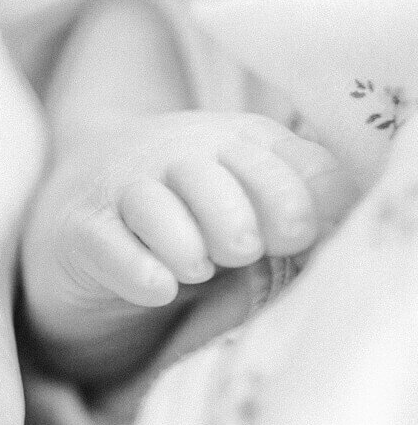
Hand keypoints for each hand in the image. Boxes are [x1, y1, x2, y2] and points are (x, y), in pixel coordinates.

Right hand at [23, 109, 354, 341]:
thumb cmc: (189, 195)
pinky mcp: (82, 229)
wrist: (84, 189)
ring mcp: (121, 189)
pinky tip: (160, 286)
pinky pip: (112, 251)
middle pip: (216, 189)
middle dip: (237, 232)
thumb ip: (305, 182)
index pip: (277, 170)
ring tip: (196, 267)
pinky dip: (144, 275)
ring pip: (160, 216)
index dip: (293, 214)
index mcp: (228, 138)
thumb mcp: (251, 174)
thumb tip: (343, 206)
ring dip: (190, 253)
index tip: (290, 239)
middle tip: (236, 252)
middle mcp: (171, 154)